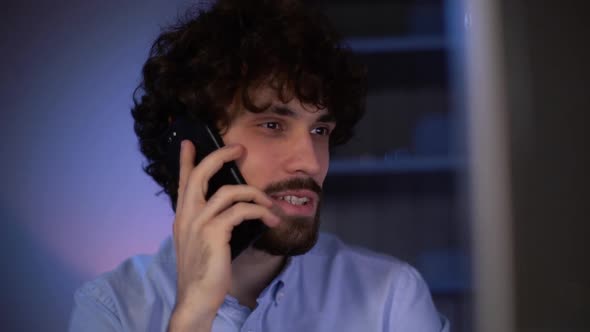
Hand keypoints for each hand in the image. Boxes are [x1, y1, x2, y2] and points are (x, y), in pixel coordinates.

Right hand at [167, 140, 279, 331]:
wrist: (195, 298)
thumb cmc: (202, 271)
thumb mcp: (197, 242)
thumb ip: (206, 223)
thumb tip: (230, 210)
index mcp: (182, 216)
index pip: (183, 181)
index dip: (186, 160)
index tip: (189, 142)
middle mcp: (187, 215)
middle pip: (200, 174)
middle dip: (220, 156)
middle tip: (238, 148)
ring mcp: (199, 223)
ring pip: (229, 191)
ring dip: (255, 193)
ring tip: (270, 202)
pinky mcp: (214, 232)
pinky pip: (242, 211)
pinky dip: (260, 211)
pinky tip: (271, 219)